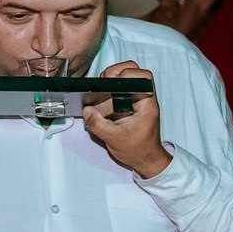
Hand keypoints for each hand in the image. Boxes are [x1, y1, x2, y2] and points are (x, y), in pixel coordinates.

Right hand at [82, 61, 171, 178]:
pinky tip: (98, 96)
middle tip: (103, 83)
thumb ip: (99, 125)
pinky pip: (116, 88)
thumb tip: (86, 109)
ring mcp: (134, 99)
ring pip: (123, 78)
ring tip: (98, 90)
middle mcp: (142, 97)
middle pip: (132, 71)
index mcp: (146, 103)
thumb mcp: (115, 140)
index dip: (127, 74)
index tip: (111, 81)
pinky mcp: (125, 103)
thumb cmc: (137, 150)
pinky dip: (106, 88)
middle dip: (115, 72)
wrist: (144, 160)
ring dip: (109, 80)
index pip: (143, 77)